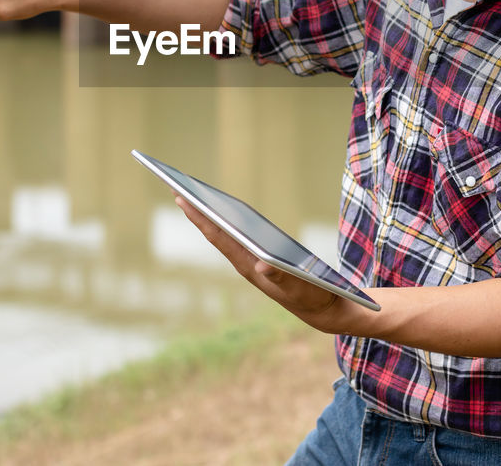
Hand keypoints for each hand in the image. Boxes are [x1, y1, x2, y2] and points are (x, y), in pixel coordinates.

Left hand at [174, 197, 372, 334]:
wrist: (325, 311)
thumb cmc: (314, 296)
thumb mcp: (302, 288)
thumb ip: (283, 277)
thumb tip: (262, 265)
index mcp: (250, 267)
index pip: (220, 237)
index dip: (200, 218)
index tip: (182, 199)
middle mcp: (246, 264)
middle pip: (216, 234)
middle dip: (196, 212)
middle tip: (175, 188)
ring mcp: (252, 263)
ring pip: (224, 236)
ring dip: (207, 217)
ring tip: (191, 198)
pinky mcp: (261, 262)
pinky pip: (236, 239)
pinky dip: (225, 223)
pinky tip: (221, 215)